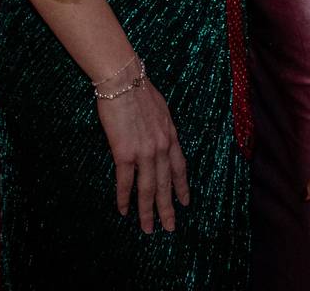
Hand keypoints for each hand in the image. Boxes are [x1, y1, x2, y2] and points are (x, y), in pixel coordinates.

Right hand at [96, 74, 190, 233]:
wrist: (123, 80)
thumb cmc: (139, 89)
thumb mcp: (160, 109)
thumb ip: (161, 128)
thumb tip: (158, 137)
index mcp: (171, 136)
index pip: (180, 168)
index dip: (182, 187)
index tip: (185, 203)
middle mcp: (161, 147)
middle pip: (166, 185)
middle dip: (168, 209)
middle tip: (170, 227)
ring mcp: (144, 152)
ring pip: (148, 189)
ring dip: (148, 211)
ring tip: (148, 228)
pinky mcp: (124, 152)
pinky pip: (125, 182)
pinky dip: (124, 198)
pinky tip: (124, 211)